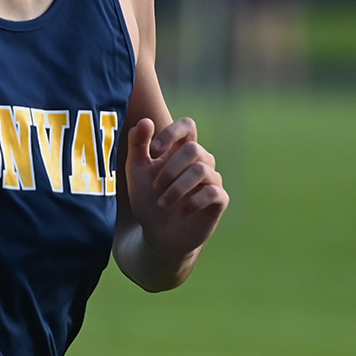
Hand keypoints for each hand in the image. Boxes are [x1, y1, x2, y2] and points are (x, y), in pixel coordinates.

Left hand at [126, 118, 227, 259]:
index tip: (155, 150)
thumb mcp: (136, 170)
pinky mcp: (218, 201)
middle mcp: (200, 161)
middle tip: (155, 187)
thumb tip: (145, 121)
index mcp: (180, 150)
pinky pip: (213, 192)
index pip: (188, 125)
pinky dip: (193, 202)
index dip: (173, 132)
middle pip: (194, 149)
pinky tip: (181, 211)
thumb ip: (137, 144)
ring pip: (202, 170)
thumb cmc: (148, 198)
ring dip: (177, 188)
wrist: (157, 234)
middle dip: (170, 169)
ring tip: (162, 203)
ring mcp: (211, 180)